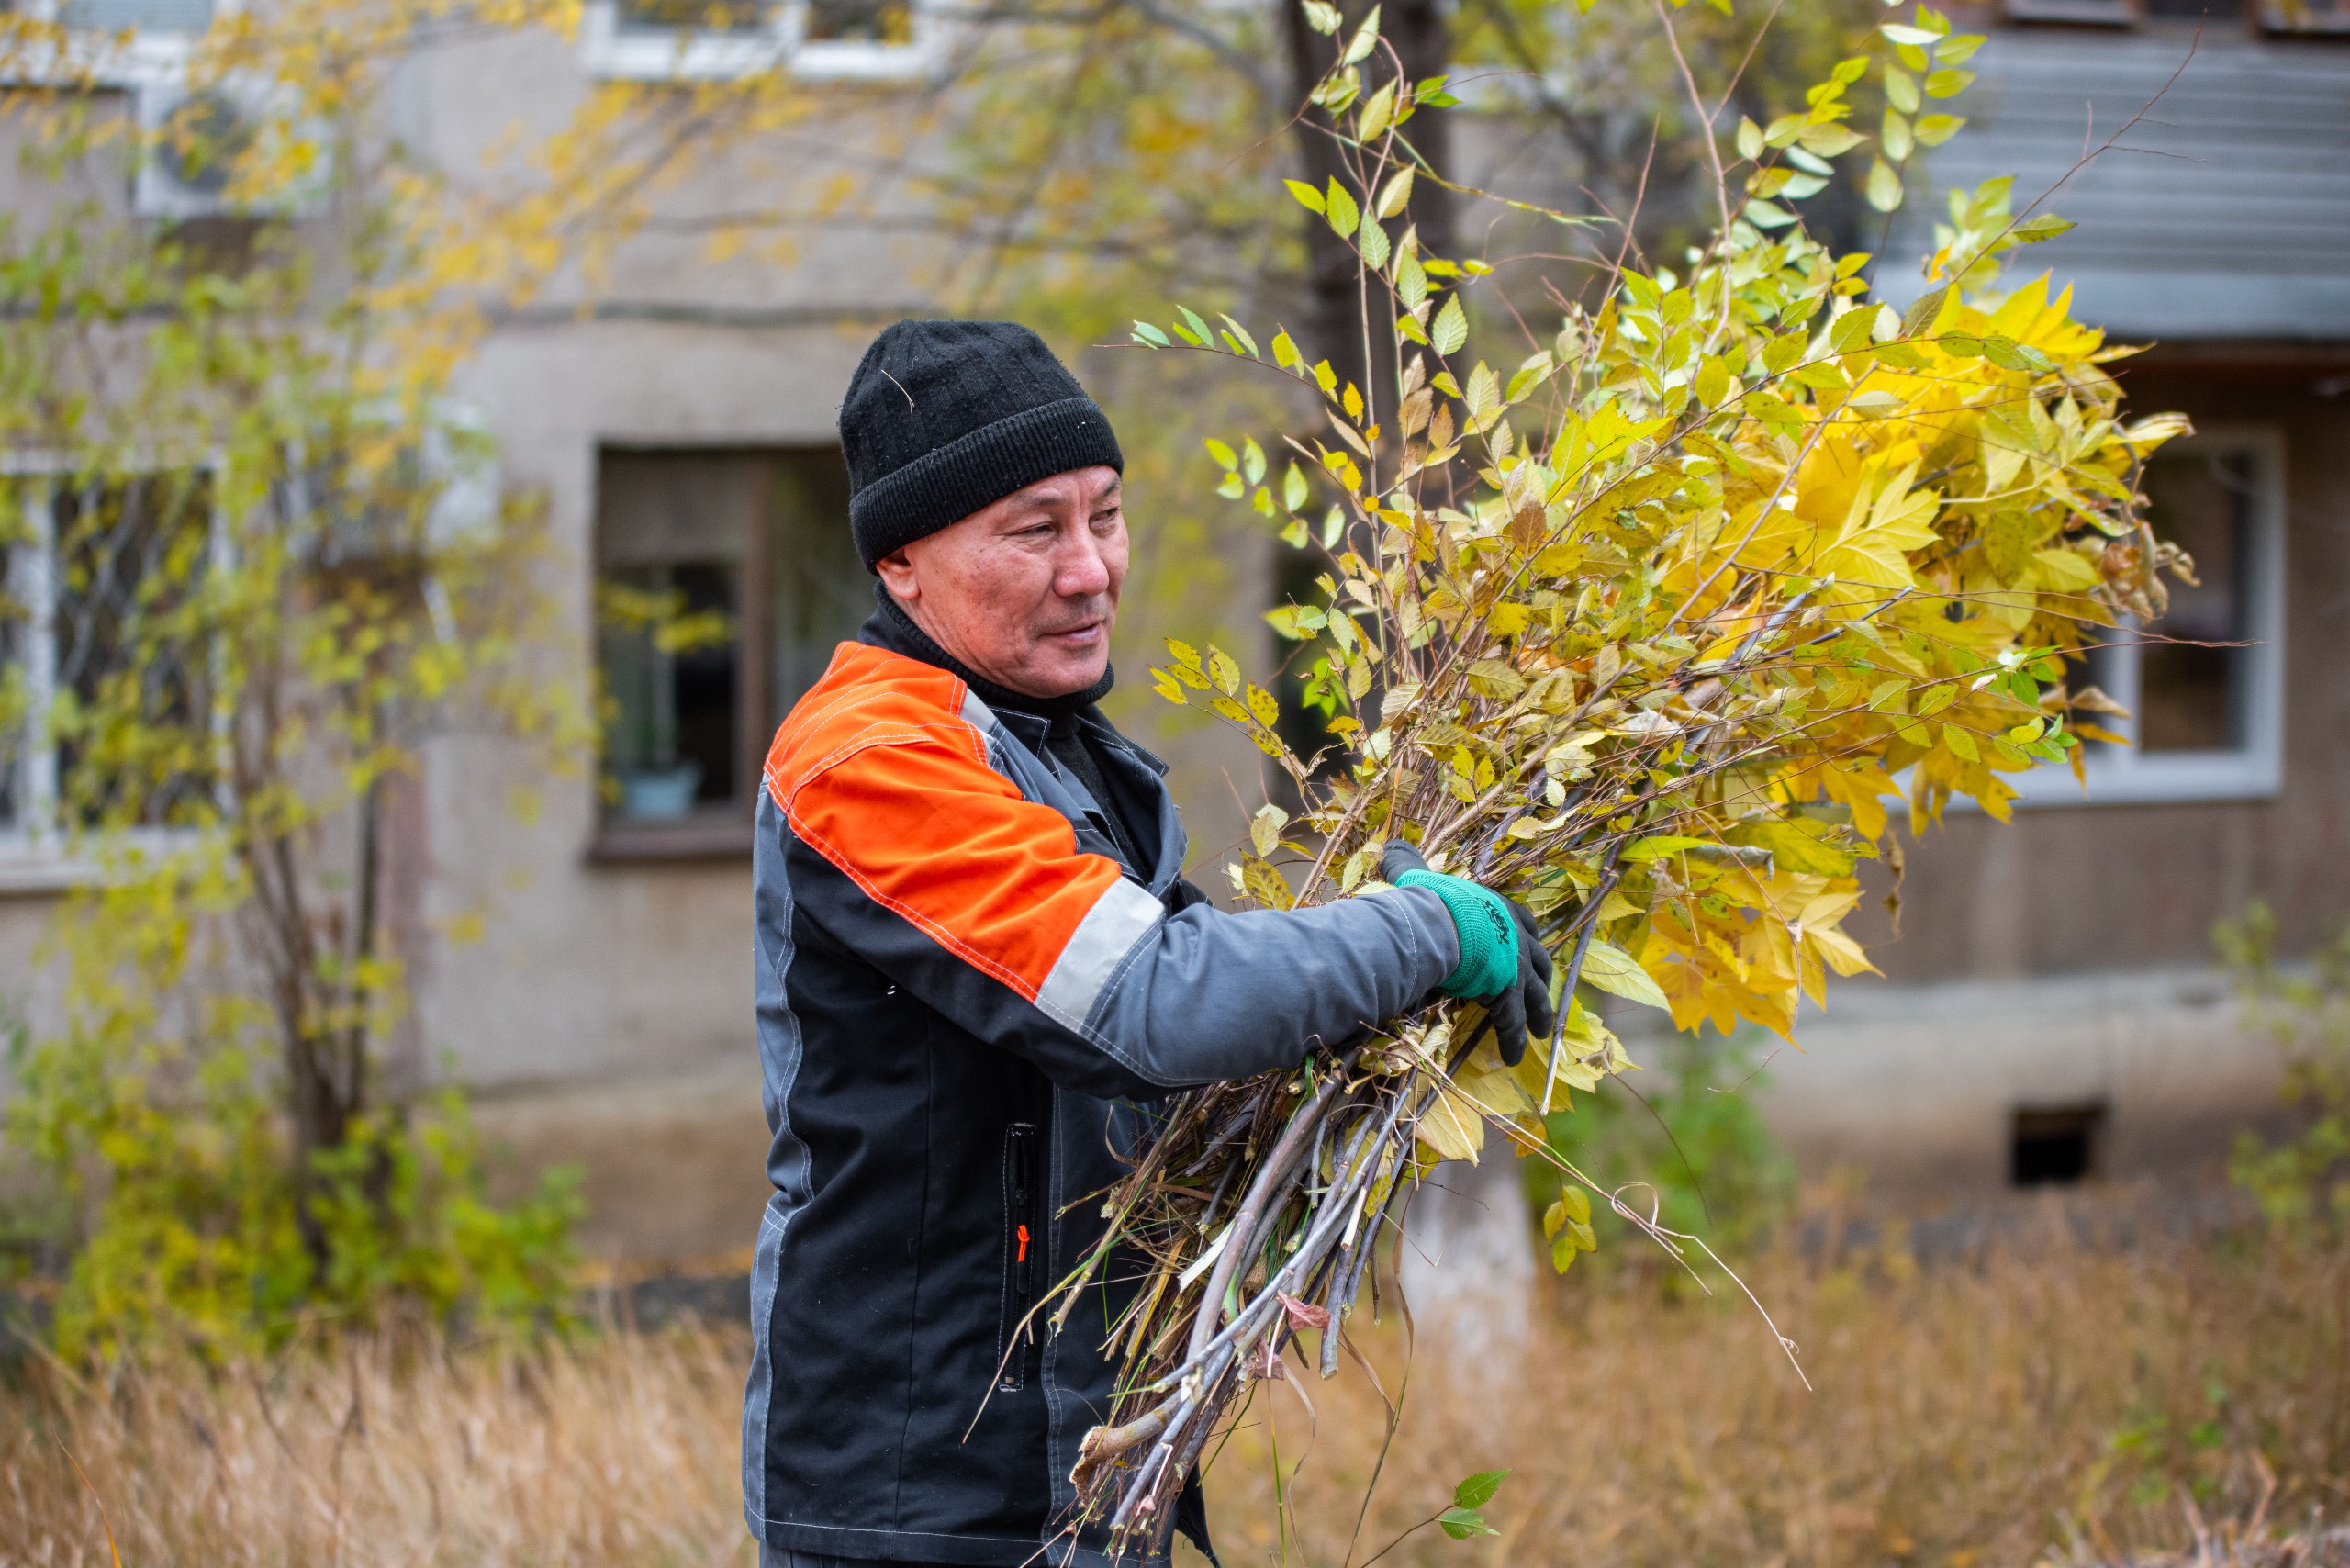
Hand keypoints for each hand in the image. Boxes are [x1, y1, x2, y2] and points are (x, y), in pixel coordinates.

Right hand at [1381, 842, 1556, 1066]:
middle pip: (1538, 961)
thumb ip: (1409, 865)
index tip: (1531, 941)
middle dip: (1541, 978)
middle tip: (1542, 993)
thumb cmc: (1429, 901)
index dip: (1528, 933)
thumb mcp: (1418, 877)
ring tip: (1541, 1034)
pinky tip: (1514, 1058)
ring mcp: (1515, 967)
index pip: (1524, 921)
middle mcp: (1515, 937)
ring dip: (1538, 1016)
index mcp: (1499, 909)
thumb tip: (1390, 848)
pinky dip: (1513, 1041)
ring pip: (1534, 996)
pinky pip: (1513, 1023)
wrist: (1437, 927)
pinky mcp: (1507, 994)